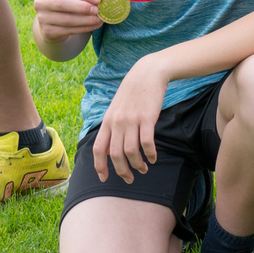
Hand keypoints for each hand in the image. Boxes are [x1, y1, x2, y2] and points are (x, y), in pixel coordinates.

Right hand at [33, 0, 102, 41]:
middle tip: (97, 10)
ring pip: (67, 19)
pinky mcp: (48, 32)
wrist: (52, 24)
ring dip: (86, 20)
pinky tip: (94, 25)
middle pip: (62, 3)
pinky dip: (84, 28)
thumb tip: (100, 0)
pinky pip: (69, 30)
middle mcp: (42, 3)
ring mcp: (43, 18)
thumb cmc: (67, 5)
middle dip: (83, 7)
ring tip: (99, 19)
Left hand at [92, 57, 169, 183]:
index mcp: (107, 121)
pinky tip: (154, 157)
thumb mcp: (117, 108)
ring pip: (131, 152)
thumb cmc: (133, 92)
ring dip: (137, 165)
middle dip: (122, 171)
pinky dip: (150, 154)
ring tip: (143, 169)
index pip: (99, 149)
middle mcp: (117, 123)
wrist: (148, 73)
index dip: (100, 166)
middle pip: (116, 155)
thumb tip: (111, 148)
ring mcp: (132, 121)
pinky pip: (147, 143)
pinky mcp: (147, 118)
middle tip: (129, 179)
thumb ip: (112, 126)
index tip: (104, 178)